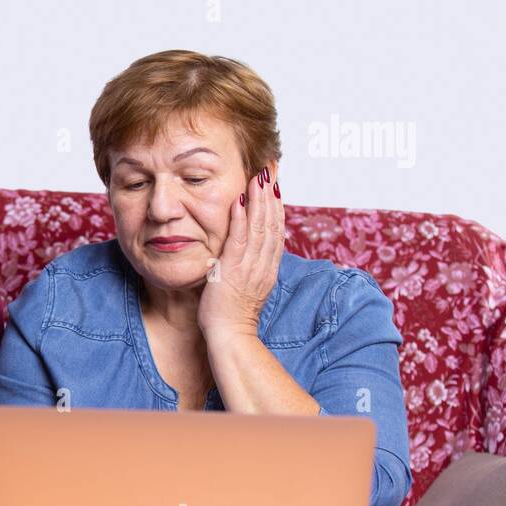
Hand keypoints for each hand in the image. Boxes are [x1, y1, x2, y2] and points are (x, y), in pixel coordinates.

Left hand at [197, 164, 283, 342]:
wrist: (229, 337)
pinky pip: (239, 241)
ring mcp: (250, 267)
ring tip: (258, 176)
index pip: (275, 229)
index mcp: (268, 267)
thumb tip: (246, 252)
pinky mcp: (233, 271)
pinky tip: (240, 202)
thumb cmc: (230, 315)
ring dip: (259, 200)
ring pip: (260, 228)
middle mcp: (264, 264)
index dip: (276, 204)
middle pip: (272, 222)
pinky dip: (241, 220)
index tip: (274, 183)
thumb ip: (248, 267)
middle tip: (271, 168)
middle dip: (271, 194)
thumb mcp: (245, 286)